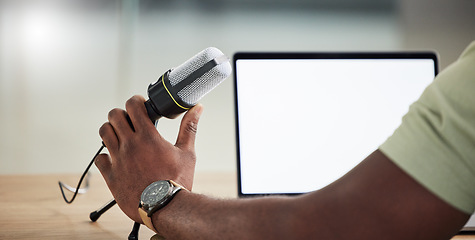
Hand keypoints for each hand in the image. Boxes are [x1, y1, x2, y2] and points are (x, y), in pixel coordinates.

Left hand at [94, 95, 202, 222]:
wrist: (166, 207)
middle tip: (130, 120)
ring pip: (104, 133)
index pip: (132, 105)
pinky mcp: (111, 175)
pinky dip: (106, 155)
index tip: (140, 105)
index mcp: (148, 137)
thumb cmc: (178, 181)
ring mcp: (118, 160)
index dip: (135, 101)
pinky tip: (118, 158)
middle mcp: (130, 145)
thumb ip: (189, 127)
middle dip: (122, 114)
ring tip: (122, 136)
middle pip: (114, 115)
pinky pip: (100, 158)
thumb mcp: (187, 152)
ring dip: (112, 130)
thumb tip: (197, 109)